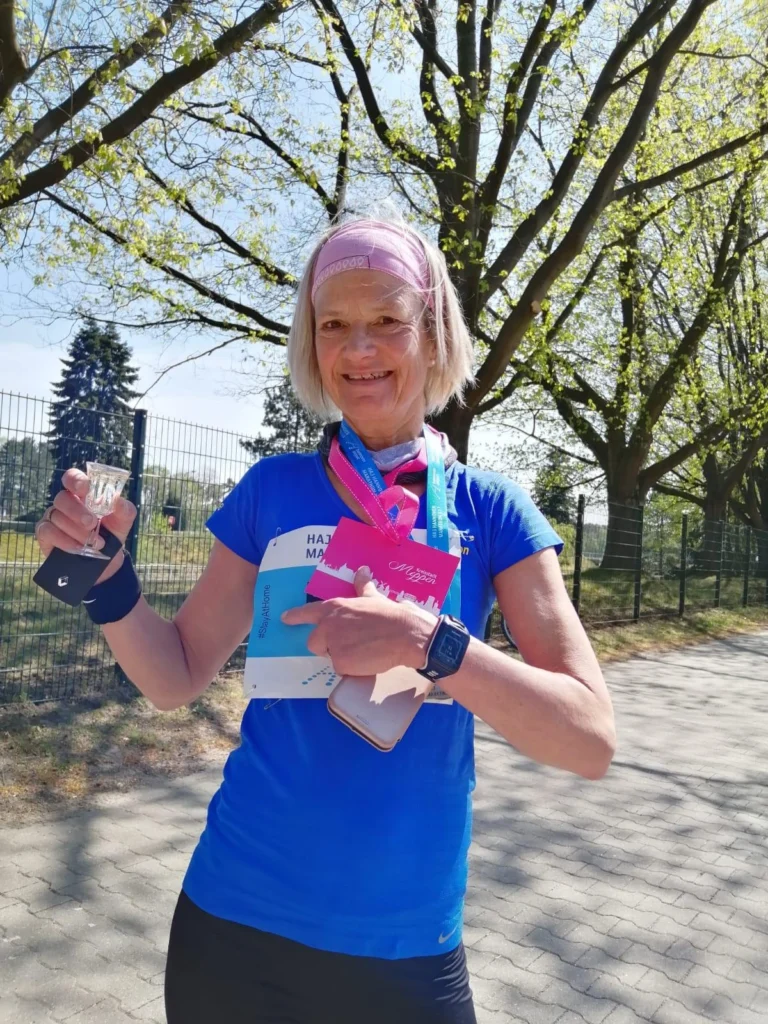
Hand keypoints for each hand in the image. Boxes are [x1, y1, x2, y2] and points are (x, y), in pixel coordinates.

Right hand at [35, 468, 136, 583]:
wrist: (105, 560)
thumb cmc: (112, 533)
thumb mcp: (123, 521)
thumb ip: (124, 509)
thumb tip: (117, 500)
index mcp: (83, 494)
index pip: (72, 478)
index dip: (75, 480)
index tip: (84, 487)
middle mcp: (66, 503)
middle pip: (62, 498)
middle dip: (77, 511)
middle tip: (92, 523)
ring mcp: (53, 517)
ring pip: (58, 517)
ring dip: (78, 532)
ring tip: (96, 543)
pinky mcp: (45, 533)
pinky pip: (48, 532)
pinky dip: (65, 541)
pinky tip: (78, 548)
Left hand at [281, 567, 435, 675]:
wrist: (404, 634)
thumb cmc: (390, 614)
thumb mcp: (374, 597)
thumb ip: (362, 586)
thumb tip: (362, 571)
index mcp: (334, 608)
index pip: (307, 612)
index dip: (295, 616)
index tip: (284, 619)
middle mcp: (328, 626)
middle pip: (314, 641)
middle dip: (327, 645)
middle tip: (350, 644)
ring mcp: (332, 644)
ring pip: (330, 656)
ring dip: (342, 657)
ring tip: (363, 651)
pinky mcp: (340, 662)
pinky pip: (342, 669)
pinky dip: (352, 668)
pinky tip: (367, 660)